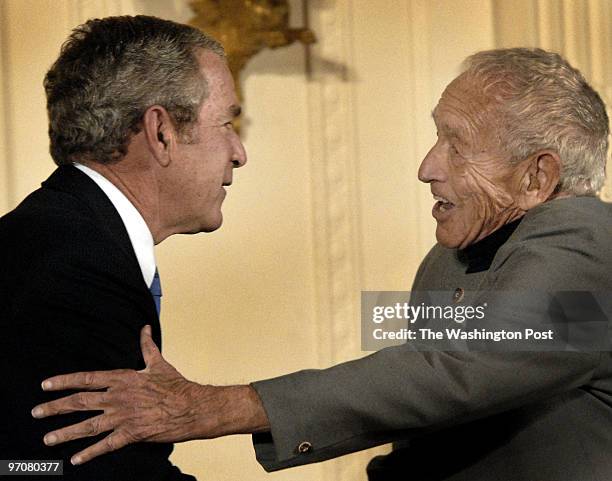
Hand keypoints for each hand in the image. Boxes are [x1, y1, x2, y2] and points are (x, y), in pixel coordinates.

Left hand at [31, 325, 207, 464]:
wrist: (192, 406)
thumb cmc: (176, 384)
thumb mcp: (158, 363)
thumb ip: (147, 346)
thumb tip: (144, 328)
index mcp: (123, 378)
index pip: (87, 379)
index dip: (64, 381)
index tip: (46, 385)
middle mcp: (118, 397)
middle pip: (80, 402)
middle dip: (55, 407)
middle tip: (36, 412)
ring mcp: (123, 416)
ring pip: (88, 426)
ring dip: (65, 432)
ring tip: (48, 439)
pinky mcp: (131, 434)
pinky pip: (105, 445)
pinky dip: (89, 453)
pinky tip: (74, 459)